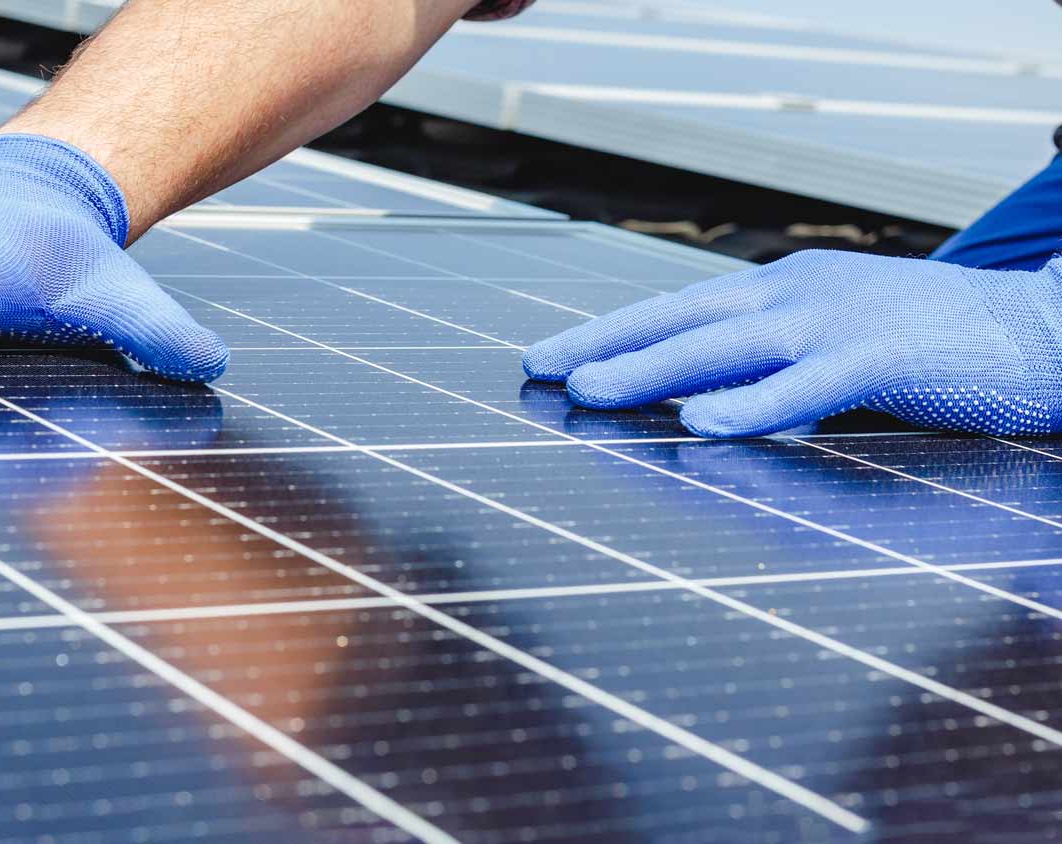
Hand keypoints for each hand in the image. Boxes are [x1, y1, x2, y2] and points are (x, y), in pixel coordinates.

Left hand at [521, 250, 1061, 437]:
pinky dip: (752, 403)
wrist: (1041, 327)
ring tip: (588, 390)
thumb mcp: (830, 343)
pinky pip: (808, 384)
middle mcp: (797, 295)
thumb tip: (692, 403)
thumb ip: (766, 368)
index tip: (544, 356)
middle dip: (605, 344)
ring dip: (652, 368)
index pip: (676, 308)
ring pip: (728, 344)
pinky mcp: (885, 356)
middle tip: (536, 367)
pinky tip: (699, 424)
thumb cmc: (927, 344)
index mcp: (780, 291)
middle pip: (682, 317)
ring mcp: (839, 321)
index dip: (608, 332)